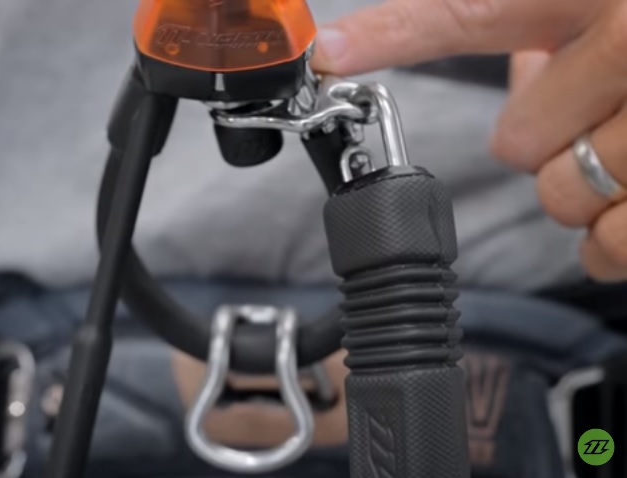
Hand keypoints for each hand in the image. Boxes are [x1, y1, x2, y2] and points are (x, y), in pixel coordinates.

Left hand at [311, 0, 626, 281]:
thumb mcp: (601, 11)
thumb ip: (543, 28)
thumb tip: (516, 69)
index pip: (472, 15)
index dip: (391, 37)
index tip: (328, 54)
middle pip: (516, 140)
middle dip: (535, 139)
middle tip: (579, 116)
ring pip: (559, 195)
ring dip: (576, 185)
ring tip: (616, 149)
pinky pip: (608, 244)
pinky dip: (607, 236)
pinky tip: (624, 200)